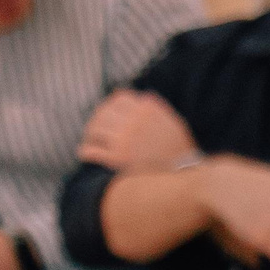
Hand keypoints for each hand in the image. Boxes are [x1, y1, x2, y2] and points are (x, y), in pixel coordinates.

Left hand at [77, 90, 197, 172]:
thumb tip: (143, 95)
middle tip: (96, 128)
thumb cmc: (180, 149)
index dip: (112, 105)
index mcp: (147, 111)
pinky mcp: (117, 158)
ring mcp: (124, 140)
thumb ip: (157, 107)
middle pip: (103, 112)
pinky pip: (91, 151)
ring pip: (94, 129)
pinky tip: (85, 153)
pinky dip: (85, 151)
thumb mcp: (173, 122)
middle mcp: (134, 122)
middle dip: (97, 119)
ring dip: (89, 134)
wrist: (184, 174)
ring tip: (91, 140)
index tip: (110, 113)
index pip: (119, 98)